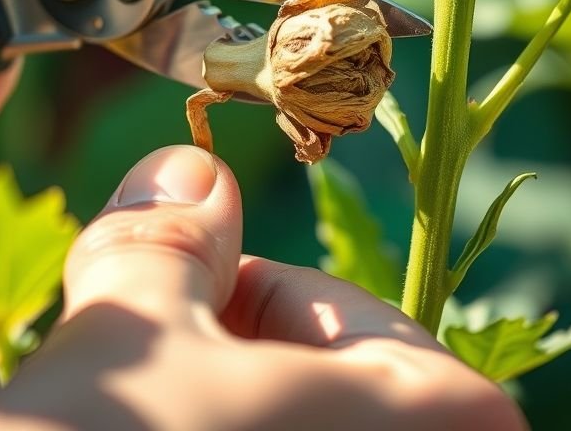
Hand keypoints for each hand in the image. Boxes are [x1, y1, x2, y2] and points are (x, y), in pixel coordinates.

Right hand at [0, 147, 527, 430]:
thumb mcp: (127, 335)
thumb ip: (170, 238)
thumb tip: (187, 166)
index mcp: (444, 423)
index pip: (338, 313)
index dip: (234, 297)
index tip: (159, 314)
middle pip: (312, 393)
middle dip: (214, 369)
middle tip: (131, 392)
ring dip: (198, 424)